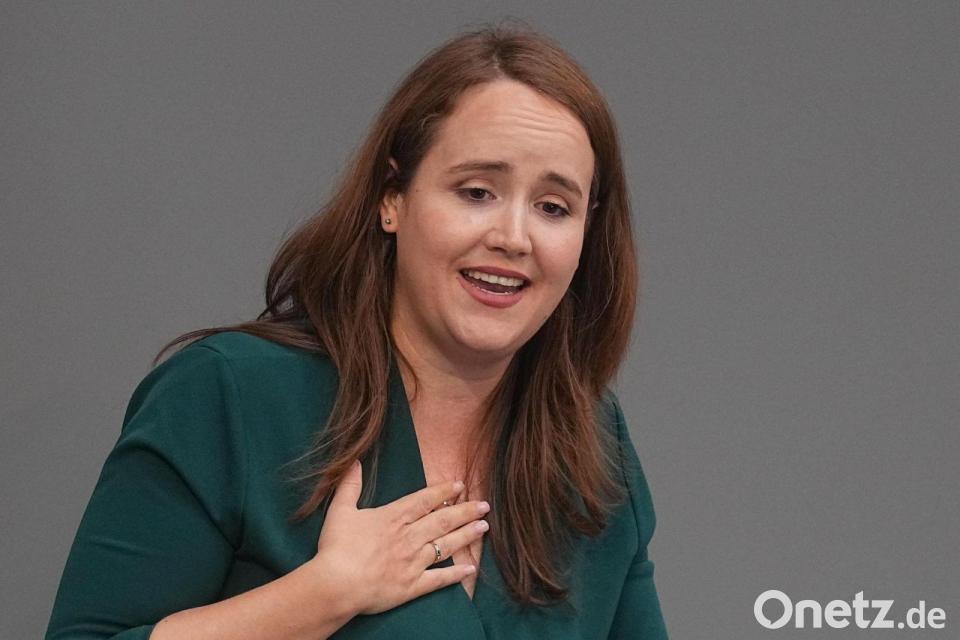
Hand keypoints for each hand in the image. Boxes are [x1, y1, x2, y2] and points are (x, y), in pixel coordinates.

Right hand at [312, 459, 489, 615]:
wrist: (337, 584)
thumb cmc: (336, 548)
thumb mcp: (340, 510)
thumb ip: (350, 485)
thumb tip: (355, 461)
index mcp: (394, 518)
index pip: (424, 500)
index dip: (443, 492)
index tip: (460, 485)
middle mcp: (409, 537)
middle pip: (443, 520)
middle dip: (466, 511)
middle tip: (485, 505)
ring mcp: (413, 562)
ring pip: (446, 545)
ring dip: (467, 535)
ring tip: (484, 527)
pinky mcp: (412, 586)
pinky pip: (439, 579)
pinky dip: (456, 575)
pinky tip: (471, 569)